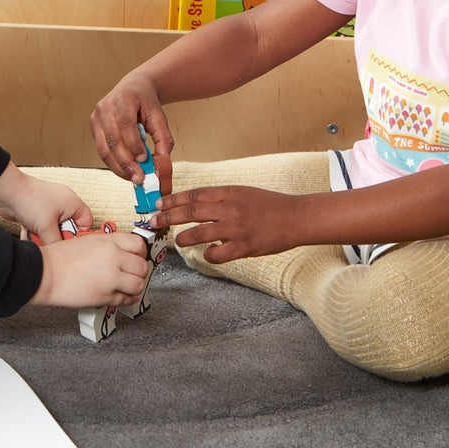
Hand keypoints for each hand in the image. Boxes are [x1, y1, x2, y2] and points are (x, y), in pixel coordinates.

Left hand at [0, 164, 93, 243]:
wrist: (7, 192)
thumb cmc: (30, 200)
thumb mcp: (47, 228)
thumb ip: (56, 243)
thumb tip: (61, 253)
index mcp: (72, 203)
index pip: (86, 221)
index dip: (81, 234)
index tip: (72, 245)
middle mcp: (62, 204)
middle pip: (68, 227)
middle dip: (58, 237)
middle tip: (53, 243)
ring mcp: (48, 207)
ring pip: (52, 228)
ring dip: (44, 237)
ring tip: (38, 240)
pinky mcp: (36, 211)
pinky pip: (40, 227)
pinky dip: (35, 233)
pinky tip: (28, 237)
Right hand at [28, 232, 149, 308]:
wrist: (44, 274)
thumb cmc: (59, 258)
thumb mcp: (88, 241)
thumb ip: (108, 246)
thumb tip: (123, 254)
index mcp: (108, 241)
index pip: (138, 245)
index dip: (140, 254)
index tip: (137, 258)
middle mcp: (113, 257)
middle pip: (142, 266)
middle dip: (139, 272)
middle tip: (132, 274)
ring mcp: (110, 277)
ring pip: (138, 284)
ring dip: (135, 287)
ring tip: (127, 287)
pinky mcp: (104, 296)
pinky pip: (127, 299)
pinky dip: (127, 299)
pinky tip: (122, 296)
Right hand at [89, 74, 173, 194]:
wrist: (132, 89)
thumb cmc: (145, 103)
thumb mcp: (158, 116)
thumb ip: (163, 137)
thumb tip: (163, 159)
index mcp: (122, 100)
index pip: (126, 124)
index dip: (134, 144)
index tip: (144, 160)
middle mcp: (105, 108)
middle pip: (113, 140)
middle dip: (126, 162)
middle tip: (139, 178)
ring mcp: (96, 119)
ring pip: (104, 149)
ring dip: (119, 167)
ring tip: (133, 178)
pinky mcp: (94, 129)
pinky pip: (102, 151)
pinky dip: (114, 163)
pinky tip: (126, 171)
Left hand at [150, 186, 301, 262]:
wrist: (295, 217)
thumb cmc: (269, 205)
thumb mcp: (243, 193)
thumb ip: (221, 198)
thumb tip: (195, 205)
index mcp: (229, 192)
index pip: (194, 194)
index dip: (174, 199)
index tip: (159, 204)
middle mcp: (230, 208)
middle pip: (191, 211)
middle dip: (168, 216)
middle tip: (153, 221)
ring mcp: (237, 228)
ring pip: (200, 232)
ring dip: (184, 237)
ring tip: (179, 240)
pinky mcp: (245, 246)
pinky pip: (218, 254)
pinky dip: (208, 254)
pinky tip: (208, 254)